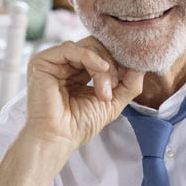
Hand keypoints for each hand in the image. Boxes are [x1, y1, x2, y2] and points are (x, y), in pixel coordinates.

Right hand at [22, 37, 144, 158]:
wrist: (58, 139)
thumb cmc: (79, 125)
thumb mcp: (113, 101)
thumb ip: (129, 82)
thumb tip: (143, 63)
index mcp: (79, 71)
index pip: (103, 52)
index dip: (119, 60)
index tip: (132, 73)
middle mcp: (66, 64)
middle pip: (97, 46)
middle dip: (113, 64)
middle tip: (116, 86)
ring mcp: (54, 61)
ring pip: (88, 46)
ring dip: (104, 67)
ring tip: (105, 91)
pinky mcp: (43, 61)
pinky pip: (72, 48)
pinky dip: (91, 58)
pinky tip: (102, 70)